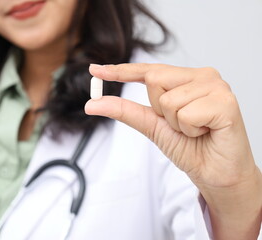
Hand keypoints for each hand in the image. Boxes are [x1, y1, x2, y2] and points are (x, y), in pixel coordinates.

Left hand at [85, 63, 261, 238]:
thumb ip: (125, 111)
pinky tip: (206, 132)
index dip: (120, 70)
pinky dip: (190, 130)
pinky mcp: (226, 102)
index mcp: (186, 78)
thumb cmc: (190, 147)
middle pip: (154, 78)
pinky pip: (186, 114)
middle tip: (182, 125)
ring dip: (176, 124)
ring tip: (196, 130)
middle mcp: (202, 76)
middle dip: (159, 110)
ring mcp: (216, 86)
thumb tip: (92, 104)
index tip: (95, 70)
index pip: (148, 70)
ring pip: (168, 100)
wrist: (216, 174)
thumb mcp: (152, 126)